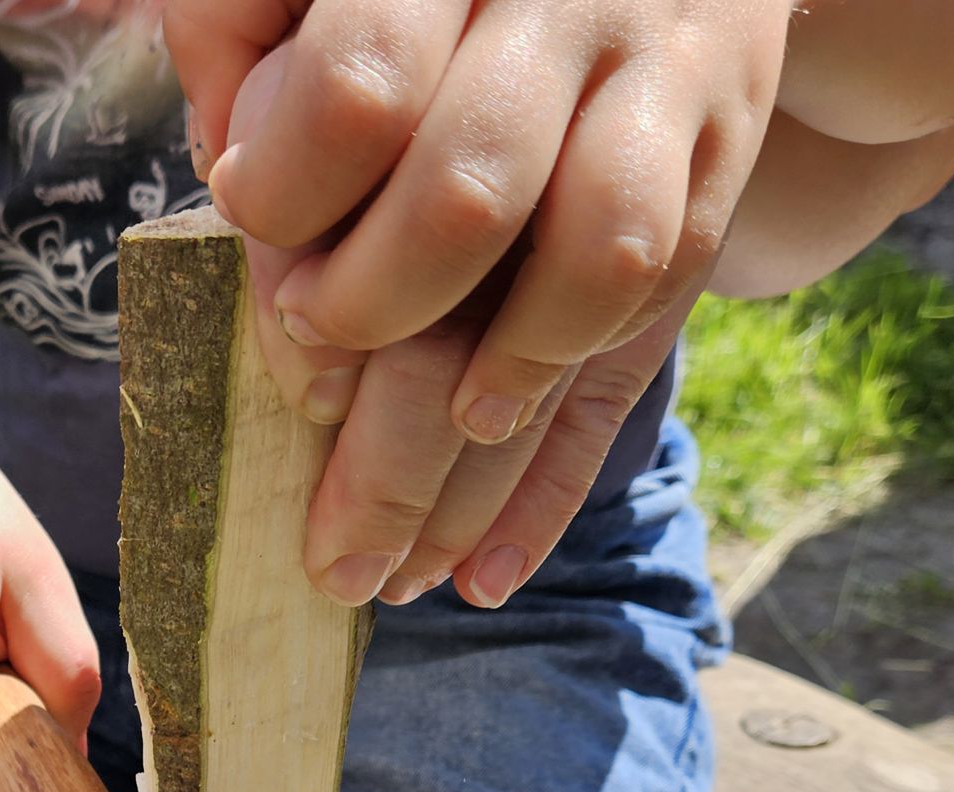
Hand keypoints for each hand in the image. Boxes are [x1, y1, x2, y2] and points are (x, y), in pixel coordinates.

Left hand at [170, 0, 783, 599]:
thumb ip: (255, 49)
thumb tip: (234, 194)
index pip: (363, 90)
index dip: (290, 194)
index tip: (252, 238)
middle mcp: (577, 8)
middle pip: (473, 201)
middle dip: (370, 341)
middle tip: (307, 417)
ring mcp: (668, 93)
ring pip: (591, 278)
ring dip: (477, 440)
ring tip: (382, 559)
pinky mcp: (720, 177)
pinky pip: (647, 345)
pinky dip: (556, 480)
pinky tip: (479, 573)